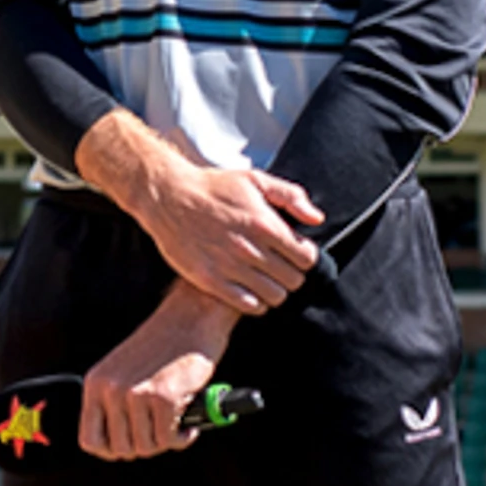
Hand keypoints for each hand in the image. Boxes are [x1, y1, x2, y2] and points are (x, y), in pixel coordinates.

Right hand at [76, 113, 324, 315]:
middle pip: (293, 280)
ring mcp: (229, 267)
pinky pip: (248, 305)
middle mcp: (250, 249)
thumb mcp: (255, 181)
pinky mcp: (210, 280)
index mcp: (265, 224)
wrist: (169, 197)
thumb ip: (290, 197)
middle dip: (293, 275)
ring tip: (267, 280)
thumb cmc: (214, 188)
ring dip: (276, 290)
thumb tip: (316, 219)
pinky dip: (256, 302)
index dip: (306, 257)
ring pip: (274, 296)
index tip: (297, 253)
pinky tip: (250, 290)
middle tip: (282, 268)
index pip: (306, 257)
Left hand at [80, 284, 239, 460]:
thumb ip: (115, 402)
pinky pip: (168, 440)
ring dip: (165, 442)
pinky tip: (189, 427)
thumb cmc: (164, 346)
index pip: (90, 440)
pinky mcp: (163, 397)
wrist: (191, 316)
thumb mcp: (124, 371)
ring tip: (176, 426)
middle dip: (145, 446)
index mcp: (95, 383)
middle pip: (121, 449)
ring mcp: (135, 394)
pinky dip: (181, 439)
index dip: (112, 450)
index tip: (132, 444)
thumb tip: (121, 447)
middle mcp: (110, 389)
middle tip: (162, 432)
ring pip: (145, 447)